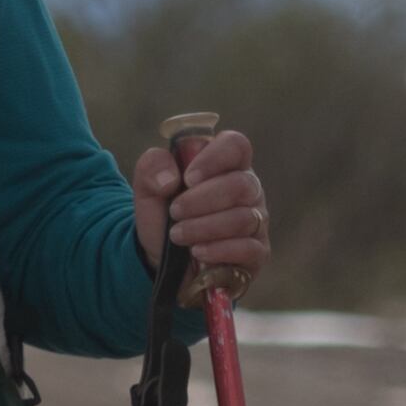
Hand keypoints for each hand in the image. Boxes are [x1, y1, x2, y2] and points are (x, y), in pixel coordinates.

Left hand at [132, 124, 270, 293]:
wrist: (161, 260)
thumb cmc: (163, 217)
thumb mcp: (147, 190)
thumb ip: (151, 168)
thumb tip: (170, 177)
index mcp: (225, 165)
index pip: (236, 145)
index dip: (214, 158)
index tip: (188, 178)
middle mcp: (247, 190)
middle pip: (240, 184)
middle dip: (201, 200)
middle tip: (175, 211)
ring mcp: (256, 221)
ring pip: (243, 218)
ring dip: (204, 228)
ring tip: (177, 235)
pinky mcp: (257, 252)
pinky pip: (249, 249)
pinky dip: (219, 250)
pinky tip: (198, 252)